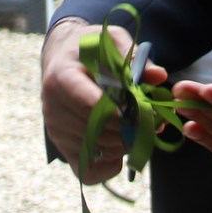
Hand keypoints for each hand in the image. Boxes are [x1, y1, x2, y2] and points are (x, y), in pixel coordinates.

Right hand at [40, 18, 163, 185]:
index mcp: (62, 78)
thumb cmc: (89, 48)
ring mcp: (56, 130)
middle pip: (98, 132)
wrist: (61, 58)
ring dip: (124, 145)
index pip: (93, 106)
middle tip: (151, 121)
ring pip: (98, 150)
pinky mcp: (62, 147)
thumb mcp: (112, 42)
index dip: (123, 114)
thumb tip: (159, 77)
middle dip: (130, 130)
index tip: (144, 110)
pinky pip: (88, 170)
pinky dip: (110, 165)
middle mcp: (52, 107)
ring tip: (137, 128)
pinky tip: (119, 146)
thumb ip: (135, 58)